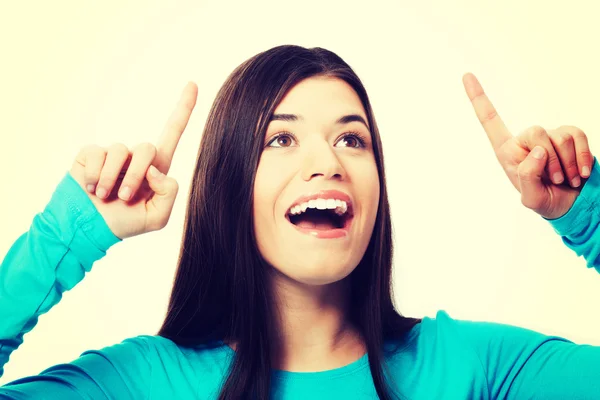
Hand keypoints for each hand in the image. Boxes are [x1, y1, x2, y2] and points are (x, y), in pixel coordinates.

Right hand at [69, 81, 197, 238]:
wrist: (88, 229)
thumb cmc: (124, 223)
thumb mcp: (157, 217)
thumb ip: (168, 193)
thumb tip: (154, 168)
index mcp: (156, 168)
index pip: (172, 133)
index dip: (183, 109)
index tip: (193, 84)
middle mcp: (136, 157)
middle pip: (146, 148)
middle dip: (136, 176)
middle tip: (125, 196)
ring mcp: (113, 154)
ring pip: (120, 151)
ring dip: (111, 179)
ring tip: (104, 196)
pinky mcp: (91, 153)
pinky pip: (96, 154)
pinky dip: (94, 175)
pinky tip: (90, 188)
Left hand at [463, 73, 593, 219]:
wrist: (572, 204)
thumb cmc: (546, 200)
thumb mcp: (531, 198)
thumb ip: (528, 176)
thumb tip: (537, 150)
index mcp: (507, 151)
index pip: (489, 121)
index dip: (478, 98)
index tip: (466, 75)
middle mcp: (526, 139)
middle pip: (536, 131)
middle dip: (550, 160)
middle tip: (555, 180)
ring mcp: (549, 135)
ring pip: (561, 137)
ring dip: (566, 164)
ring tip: (565, 180)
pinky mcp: (570, 135)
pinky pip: (578, 136)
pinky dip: (582, 157)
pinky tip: (580, 173)